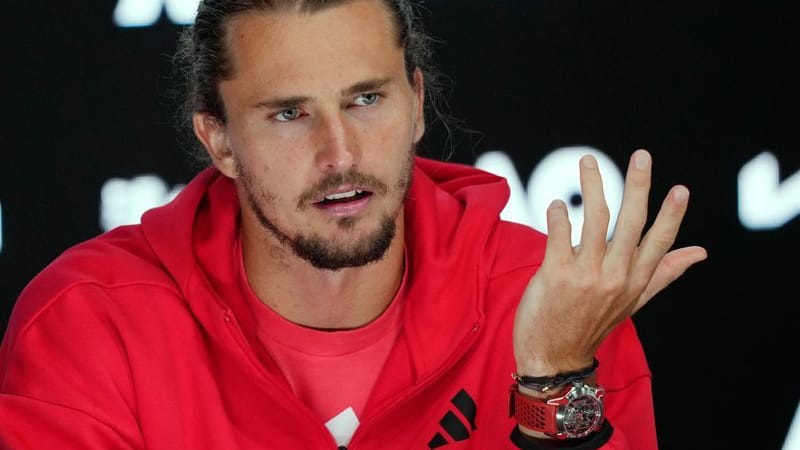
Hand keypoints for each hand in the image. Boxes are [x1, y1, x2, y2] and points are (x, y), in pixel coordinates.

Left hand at [512, 149, 707, 375]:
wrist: (555, 357)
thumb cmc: (593, 324)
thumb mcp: (632, 302)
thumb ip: (664, 273)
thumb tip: (700, 252)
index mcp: (635, 281)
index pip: (659, 242)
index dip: (672, 215)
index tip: (681, 189)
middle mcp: (615, 276)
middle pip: (631, 223)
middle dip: (638, 186)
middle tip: (642, 156)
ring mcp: (585, 275)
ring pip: (595, 219)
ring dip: (592, 186)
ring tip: (588, 161)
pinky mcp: (555, 274)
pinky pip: (560, 233)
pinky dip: (559, 214)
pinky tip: (558, 204)